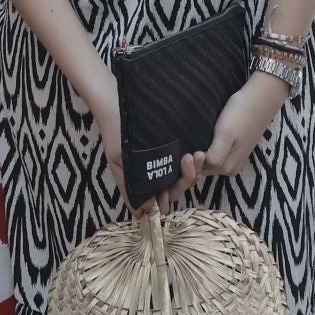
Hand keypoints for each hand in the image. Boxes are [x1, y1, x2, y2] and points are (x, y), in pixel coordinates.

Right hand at [93, 91, 195, 216]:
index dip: (169, 197)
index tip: (170, 191)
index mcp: (147, 178)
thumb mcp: (118, 162)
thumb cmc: (116, 132)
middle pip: (179, 185)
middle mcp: (160, 169)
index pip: (164, 196)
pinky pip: (189, 155)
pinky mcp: (175, 142)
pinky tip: (198, 152)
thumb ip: (129, 187)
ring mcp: (168, 156)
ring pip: (186, 171)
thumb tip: (142, 212)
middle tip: (190, 161)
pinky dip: (195, 158)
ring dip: (194, 167)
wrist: (117, 102)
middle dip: (187, 178)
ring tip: (197, 155)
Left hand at [188, 73, 292, 181]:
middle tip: (180, 145)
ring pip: (208, 163)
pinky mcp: (235, 149)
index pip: (198, 172)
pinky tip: (199, 138)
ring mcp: (233, 159)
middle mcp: (230, 168)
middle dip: (191, 162)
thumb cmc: (240, 112)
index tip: (181, 150)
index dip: (188, 164)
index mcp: (226, 167)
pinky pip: (215, 155)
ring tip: (187, 140)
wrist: (260, 98)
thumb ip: (215, 155)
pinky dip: (205, 150)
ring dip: (198, 156)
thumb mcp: (225, 134)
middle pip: (203, 169)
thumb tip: (200, 168)